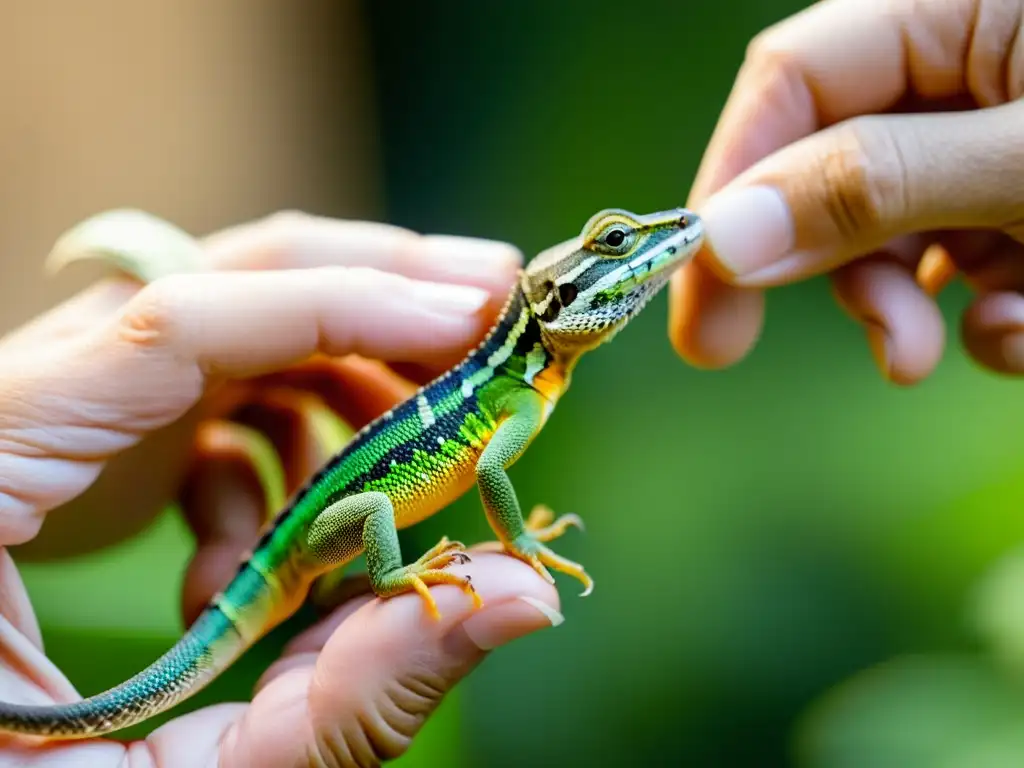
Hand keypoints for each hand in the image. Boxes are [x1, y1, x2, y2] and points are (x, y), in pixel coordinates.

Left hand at [0, 211, 562, 765]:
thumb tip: (526, 595)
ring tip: (409, 463)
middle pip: (212, 285)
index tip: (470, 327)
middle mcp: (15, 411)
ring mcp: (55, 415)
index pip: (175, 328)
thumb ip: (353, 694)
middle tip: (490, 313)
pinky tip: (264, 565)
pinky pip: (205, 396)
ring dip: (338, 379)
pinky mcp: (86, 439)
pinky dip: (275, 455)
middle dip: (369, 293)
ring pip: (226, 326)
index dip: (341, 310)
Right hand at [670, 0, 1023, 383]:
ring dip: (904, 305)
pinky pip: (964, 254)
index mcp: (958, 4)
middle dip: (830, 270)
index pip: (793, 78)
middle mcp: (968, 61)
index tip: (694, 287)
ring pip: (895, 225)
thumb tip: (723, 236)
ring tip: (954, 348)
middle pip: (834, 164)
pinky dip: (980, 308)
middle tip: (761, 348)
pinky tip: (1018, 325)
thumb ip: (875, 185)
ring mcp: (999, 132)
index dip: (731, 182)